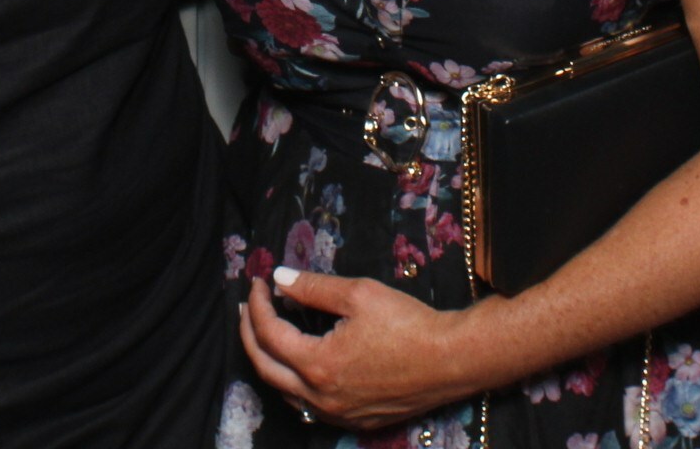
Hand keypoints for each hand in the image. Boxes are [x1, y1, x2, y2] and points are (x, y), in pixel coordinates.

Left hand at [239, 268, 486, 430]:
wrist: (451, 360)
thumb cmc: (408, 323)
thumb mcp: (358, 294)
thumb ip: (312, 287)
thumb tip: (279, 279)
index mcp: (317, 364)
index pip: (269, 334)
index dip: (258, 305)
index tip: (258, 283)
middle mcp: (320, 397)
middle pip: (265, 367)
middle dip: (250, 334)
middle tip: (247, 307)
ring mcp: (336, 413)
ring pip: (285, 392)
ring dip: (269, 360)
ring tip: (265, 332)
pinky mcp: (353, 420)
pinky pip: (308, 405)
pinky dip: (293, 381)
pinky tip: (298, 364)